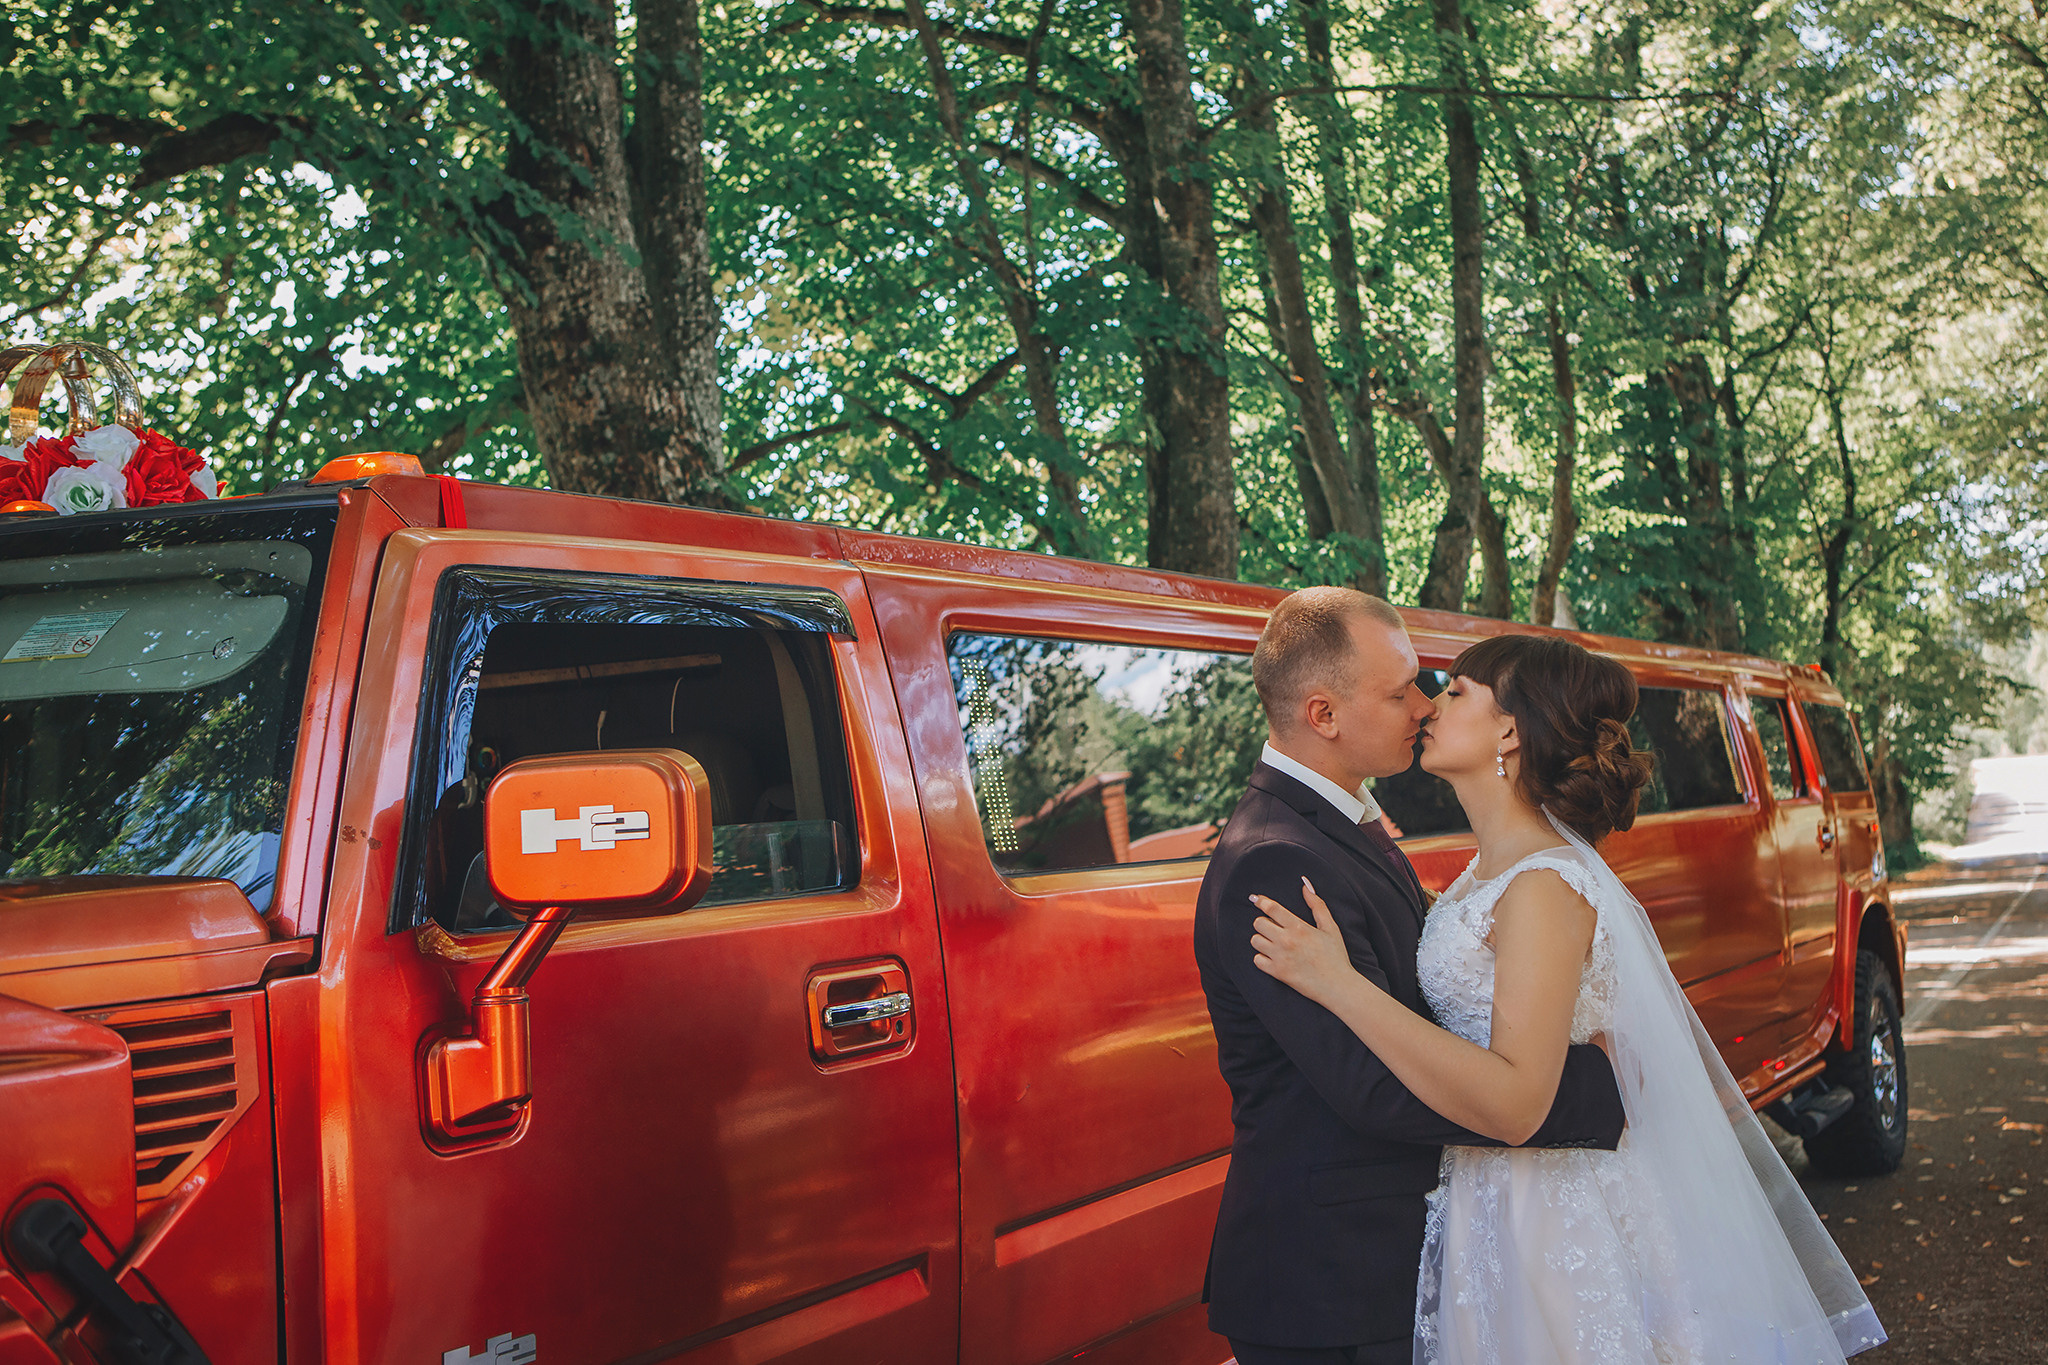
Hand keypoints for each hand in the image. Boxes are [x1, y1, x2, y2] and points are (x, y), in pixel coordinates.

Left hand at [1250, 878, 1367, 1007]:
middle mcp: (1286, 941)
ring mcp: (1280, 957)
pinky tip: (1273, 957)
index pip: (1272, 908)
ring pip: (1255, 941)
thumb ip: (1317, 905)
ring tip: (1274, 943)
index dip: (1261, 901)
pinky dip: (1262, 958)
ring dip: (1262, 940)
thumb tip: (1305, 884)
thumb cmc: (1336, 956)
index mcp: (1299, 927)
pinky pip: (1256, 960)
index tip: (1257, 899)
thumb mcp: (1330, 927)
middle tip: (1274, 928)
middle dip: (1264, 923)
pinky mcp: (1277, 973)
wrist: (1338, 986)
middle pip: (1258, 923)